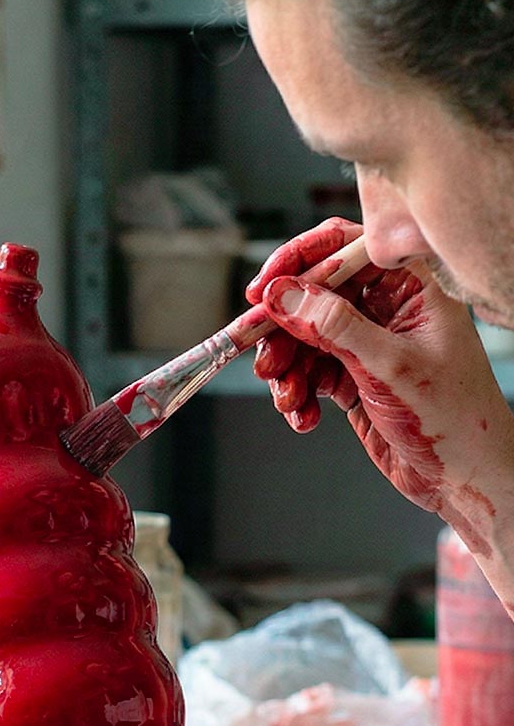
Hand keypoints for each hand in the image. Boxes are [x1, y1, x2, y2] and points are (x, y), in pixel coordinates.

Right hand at [248, 219, 513, 530]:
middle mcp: (386, 308)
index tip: (262, 291)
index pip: (345, 249)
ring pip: (302, 338)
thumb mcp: (388, 366)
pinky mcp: (352, 376)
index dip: (299, 263)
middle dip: (281, 330)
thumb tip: (283, 295)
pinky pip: (307, 373)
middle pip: (312, 297)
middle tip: (262, 359)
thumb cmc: (452, 417)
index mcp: (411, 287)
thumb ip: (334, 326)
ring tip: (286, 398)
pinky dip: (297, 394)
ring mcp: (366, 343)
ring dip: (286, 369)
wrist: (463, 476)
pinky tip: (304, 417)